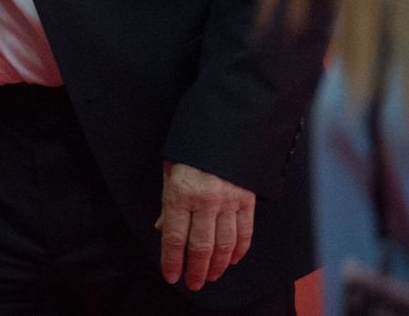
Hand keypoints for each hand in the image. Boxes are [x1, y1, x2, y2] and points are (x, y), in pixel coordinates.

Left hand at [154, 160, 253, 290]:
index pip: (174, 237)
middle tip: (193, 284)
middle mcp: (205, 200)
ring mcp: (228, 201)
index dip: (172, 261)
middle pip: (200, 246)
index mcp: (180, 192)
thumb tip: (162, 229)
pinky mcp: (247, 199)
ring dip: (217, 265)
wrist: (225, 124)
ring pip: (224, 244)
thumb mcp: (170, 169)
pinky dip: (240, 250)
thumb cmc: (191, 147)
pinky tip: (233, 260)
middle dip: (195, 270)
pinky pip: (245, 232)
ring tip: (211, 276)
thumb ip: (167, 201)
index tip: (171, 276)